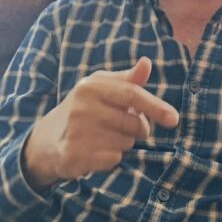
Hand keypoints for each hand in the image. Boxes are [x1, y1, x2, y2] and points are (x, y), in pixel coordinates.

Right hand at [23, 57, 179, 187]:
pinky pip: (114, 159)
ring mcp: (77, 132)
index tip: (174, 119)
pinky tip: (96, 151)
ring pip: (126, 143)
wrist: (47, 140)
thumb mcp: (102, 89)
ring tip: (103, 137)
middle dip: (137, 129)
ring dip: (123, 144)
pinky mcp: (75, 155)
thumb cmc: (84, 110)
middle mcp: (82, 107)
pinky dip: (112, 158)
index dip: (156, 106)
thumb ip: (128, 79)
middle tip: (119, 126)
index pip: (132, 94)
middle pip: (135, 123)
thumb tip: (147, 62)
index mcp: (91, 86)